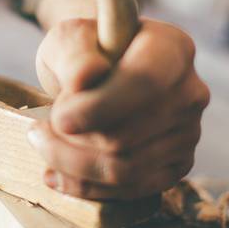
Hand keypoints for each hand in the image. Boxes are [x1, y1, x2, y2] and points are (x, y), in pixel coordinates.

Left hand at [30, 0, 209, 199]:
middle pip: (127, 135)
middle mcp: (190, 92)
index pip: (144, 83)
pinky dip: (86, 187)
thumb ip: (75, 54)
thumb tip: (86, 78)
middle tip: (39, 128)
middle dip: (71, 140)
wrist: (96, 73)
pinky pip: (130, 190)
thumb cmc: (84, 51)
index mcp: (170, 49)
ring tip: (43, 146)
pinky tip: (56, 174)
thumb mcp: (70, 38)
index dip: (97, 108)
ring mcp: (188, 132)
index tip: (57, 118)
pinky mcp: (176, 165)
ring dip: (72, 164)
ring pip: (125, 169)